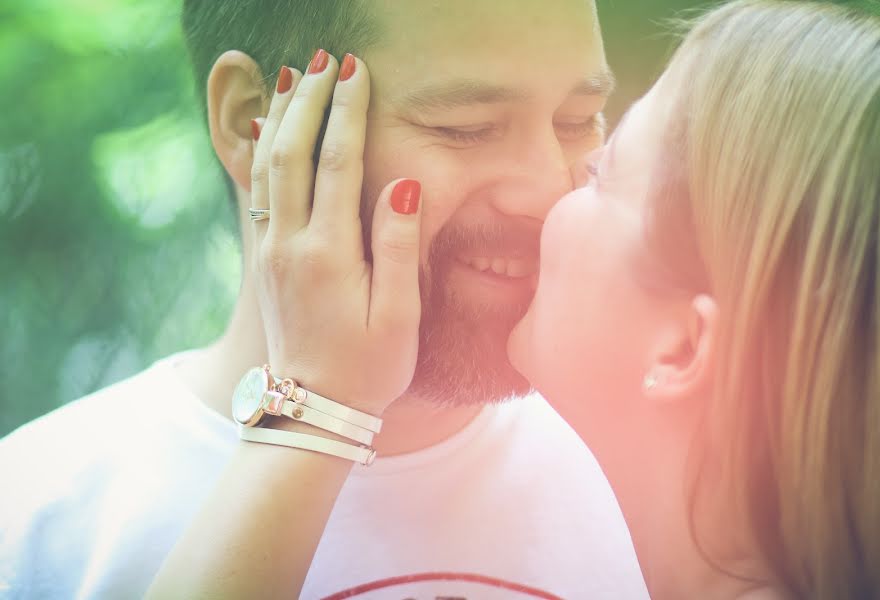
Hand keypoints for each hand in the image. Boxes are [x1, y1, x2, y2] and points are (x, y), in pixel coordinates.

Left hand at [250, 52, 421, 415]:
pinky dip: (263, 151)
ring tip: (296, 78)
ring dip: (281, 118)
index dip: (348, 112)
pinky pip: (258, 191)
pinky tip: (269, 133)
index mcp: (329, 254)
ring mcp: (272, 252)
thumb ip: (400, 246)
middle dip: (311, 100)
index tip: (358, 72)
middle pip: (293, 152)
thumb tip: (406, 183)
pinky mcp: (266, 261)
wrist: (313, 410)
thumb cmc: (369, 366)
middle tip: (329, 60)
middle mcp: (291, 245)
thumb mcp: (399, 315)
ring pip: (267, 167)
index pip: (338, 162)